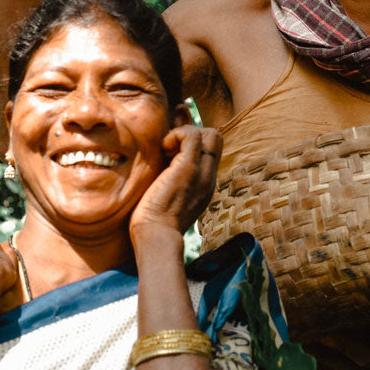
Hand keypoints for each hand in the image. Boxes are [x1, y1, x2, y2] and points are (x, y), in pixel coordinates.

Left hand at [129, 126, 220, 246]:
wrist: (155, 236)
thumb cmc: (154, 221)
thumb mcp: (170, 197)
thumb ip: (172, 179)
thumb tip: (162, 162)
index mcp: (205, 184)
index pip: (210, 151)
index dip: (192, 143)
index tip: (170, 152)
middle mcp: (209, 177)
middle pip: (215, 138)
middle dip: (191, 134)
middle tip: (169, 149)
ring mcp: (202, 172)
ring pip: (209, 133)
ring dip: (183, 134)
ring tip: (166, 151)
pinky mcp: (189, 168)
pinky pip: (191, 136)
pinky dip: (176, 135)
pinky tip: (163, 149)